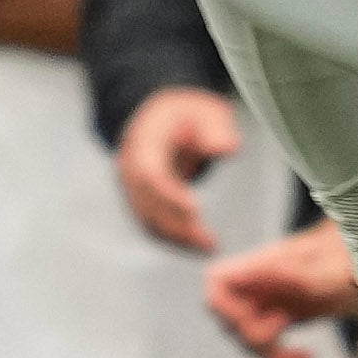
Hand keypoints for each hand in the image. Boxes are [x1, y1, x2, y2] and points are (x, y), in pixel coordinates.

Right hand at [116, 86, 247, 251]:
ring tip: (207, 246)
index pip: (150, 172)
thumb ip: (215, 128)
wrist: (163, 114)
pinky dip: (171, 233)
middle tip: (208, 240)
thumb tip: (226, 148)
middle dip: (176, 223)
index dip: (169, 193)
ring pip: (147, 216)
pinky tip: (195, 243)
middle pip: (148, 201)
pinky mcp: (139, 197)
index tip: (194, 210)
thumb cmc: (189, 113)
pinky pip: (150, 220)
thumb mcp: (206, 111)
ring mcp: (131, 184)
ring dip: (175, 234)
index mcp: (145, 140)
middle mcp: (131, 165)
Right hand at [203, 224, 357, 357]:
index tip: (250, 320)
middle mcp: (264, 283)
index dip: (223, 307)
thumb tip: (266, 270)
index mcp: (268, 263)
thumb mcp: (336, 268)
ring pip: (248, 340)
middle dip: (254, 340)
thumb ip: (302, 273)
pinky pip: (269, 349)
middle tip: (286, 332)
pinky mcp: (286, 318)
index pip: (218, 282)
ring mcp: (273, 301)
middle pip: (230, 320)